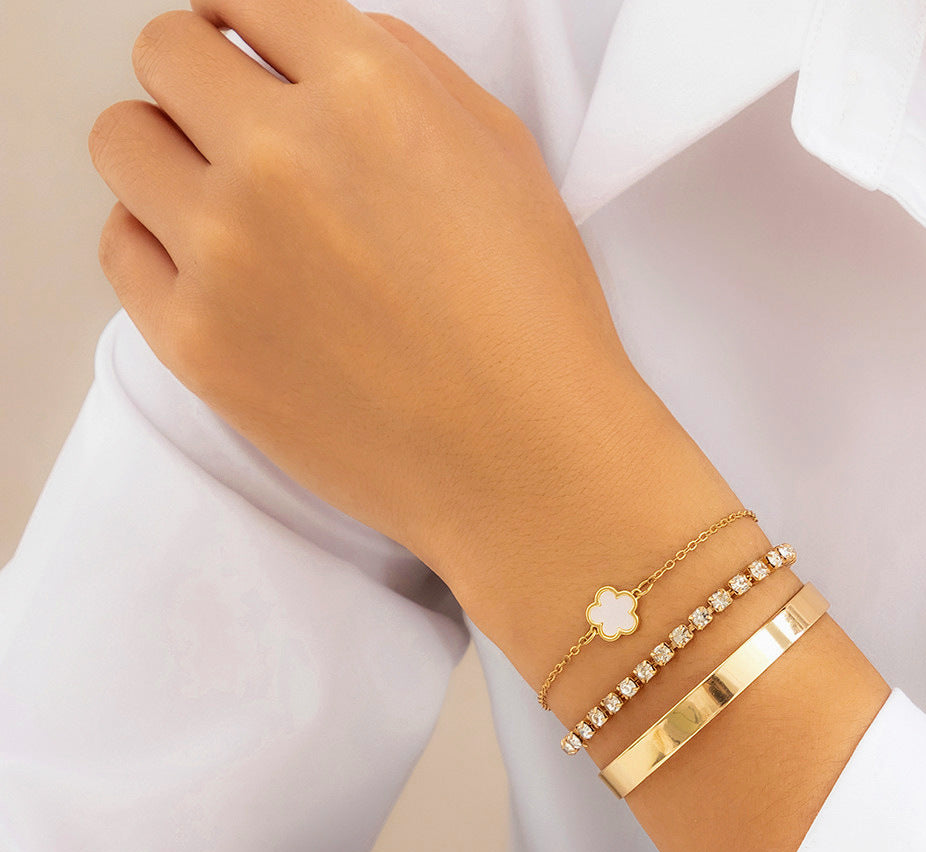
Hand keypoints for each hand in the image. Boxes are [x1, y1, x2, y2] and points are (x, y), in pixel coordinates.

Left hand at [88, 0, 668, 595]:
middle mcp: (282, 156)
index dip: (251, 26)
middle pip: (164, 53)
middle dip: (202, 81)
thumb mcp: (507, 159)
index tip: (250, 53)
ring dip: (168, 157)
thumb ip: (408, 72)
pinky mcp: (196, 342)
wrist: (528, 465)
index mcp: (370, 92)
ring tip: (225, 207)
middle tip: (240, 132)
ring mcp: (226, 253)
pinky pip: (120, 249)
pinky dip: (157, 247)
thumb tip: (323, 45)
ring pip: (123, 141)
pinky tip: (217, 275)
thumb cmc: (536, 325)